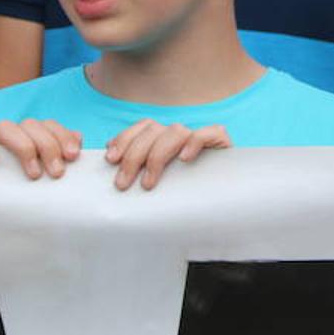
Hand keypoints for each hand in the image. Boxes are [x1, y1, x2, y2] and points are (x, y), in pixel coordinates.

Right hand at [0, 119, 81, 178]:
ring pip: (5, 127)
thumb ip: (62, 152)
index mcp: (33, 134)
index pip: (50, 125)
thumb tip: (78, 138)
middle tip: (57, 173)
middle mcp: (13, 133)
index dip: (63, 137)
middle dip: (48, 146)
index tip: (73, 156)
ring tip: (34, 174)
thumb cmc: (23, 182)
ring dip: (23, 147)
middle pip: (31, 125)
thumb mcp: (46, 169)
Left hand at [105, 119, 230, 190]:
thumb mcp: (156, 184)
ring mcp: (201, 138)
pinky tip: (184, 159)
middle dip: (133, 156)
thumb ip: (138, 174)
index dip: (125, 138)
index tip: (110, 159)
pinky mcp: (222, 145)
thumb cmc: (181, 198)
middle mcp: (181, 135)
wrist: (220, 207)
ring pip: (176, 131)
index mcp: (164, 139)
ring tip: (149, 184)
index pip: (143, 127)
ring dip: (157, 156)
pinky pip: (210, 133)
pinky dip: (195, 142)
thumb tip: (111, 169)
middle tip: (123, 184)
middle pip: (153, 130)